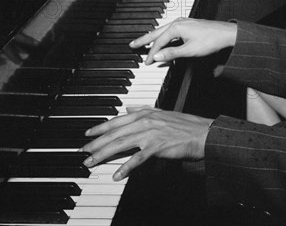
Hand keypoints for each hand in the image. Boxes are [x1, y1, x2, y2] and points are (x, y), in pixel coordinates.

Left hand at [82, 107, 211, 180]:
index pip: (117, 120)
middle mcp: (146, 121)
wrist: (202, 133)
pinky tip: (117, 175)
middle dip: (96, 143)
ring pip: (121, 143)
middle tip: (83, 152)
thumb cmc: (185, 125)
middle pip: (115, 132)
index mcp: (146, 113)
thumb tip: (129, 109)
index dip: (100, 128)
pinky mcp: (157, 146)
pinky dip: (126, 167)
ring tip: (91, 162)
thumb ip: (144, 110)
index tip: (88, 135)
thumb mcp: (162, 113)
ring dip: (103, 154)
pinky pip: (138, 158)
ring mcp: (151, 133)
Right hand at [130, 18, 236, 64]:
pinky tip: (161, 40)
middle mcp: (178, 22)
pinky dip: (163, 36)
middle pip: (156, 32)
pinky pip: (170, 30)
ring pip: (163, 30)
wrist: (226, 34)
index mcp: (176, 27)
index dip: (152, 53)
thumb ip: (172, 54)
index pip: (159, 42)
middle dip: (144, 39)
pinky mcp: (187, 25)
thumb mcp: (190, 50)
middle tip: (133, 44)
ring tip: (143, 42)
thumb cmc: (211, 40)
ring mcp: (183, 22)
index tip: (146, 62)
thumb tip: (157, 56)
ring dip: (153, 37)